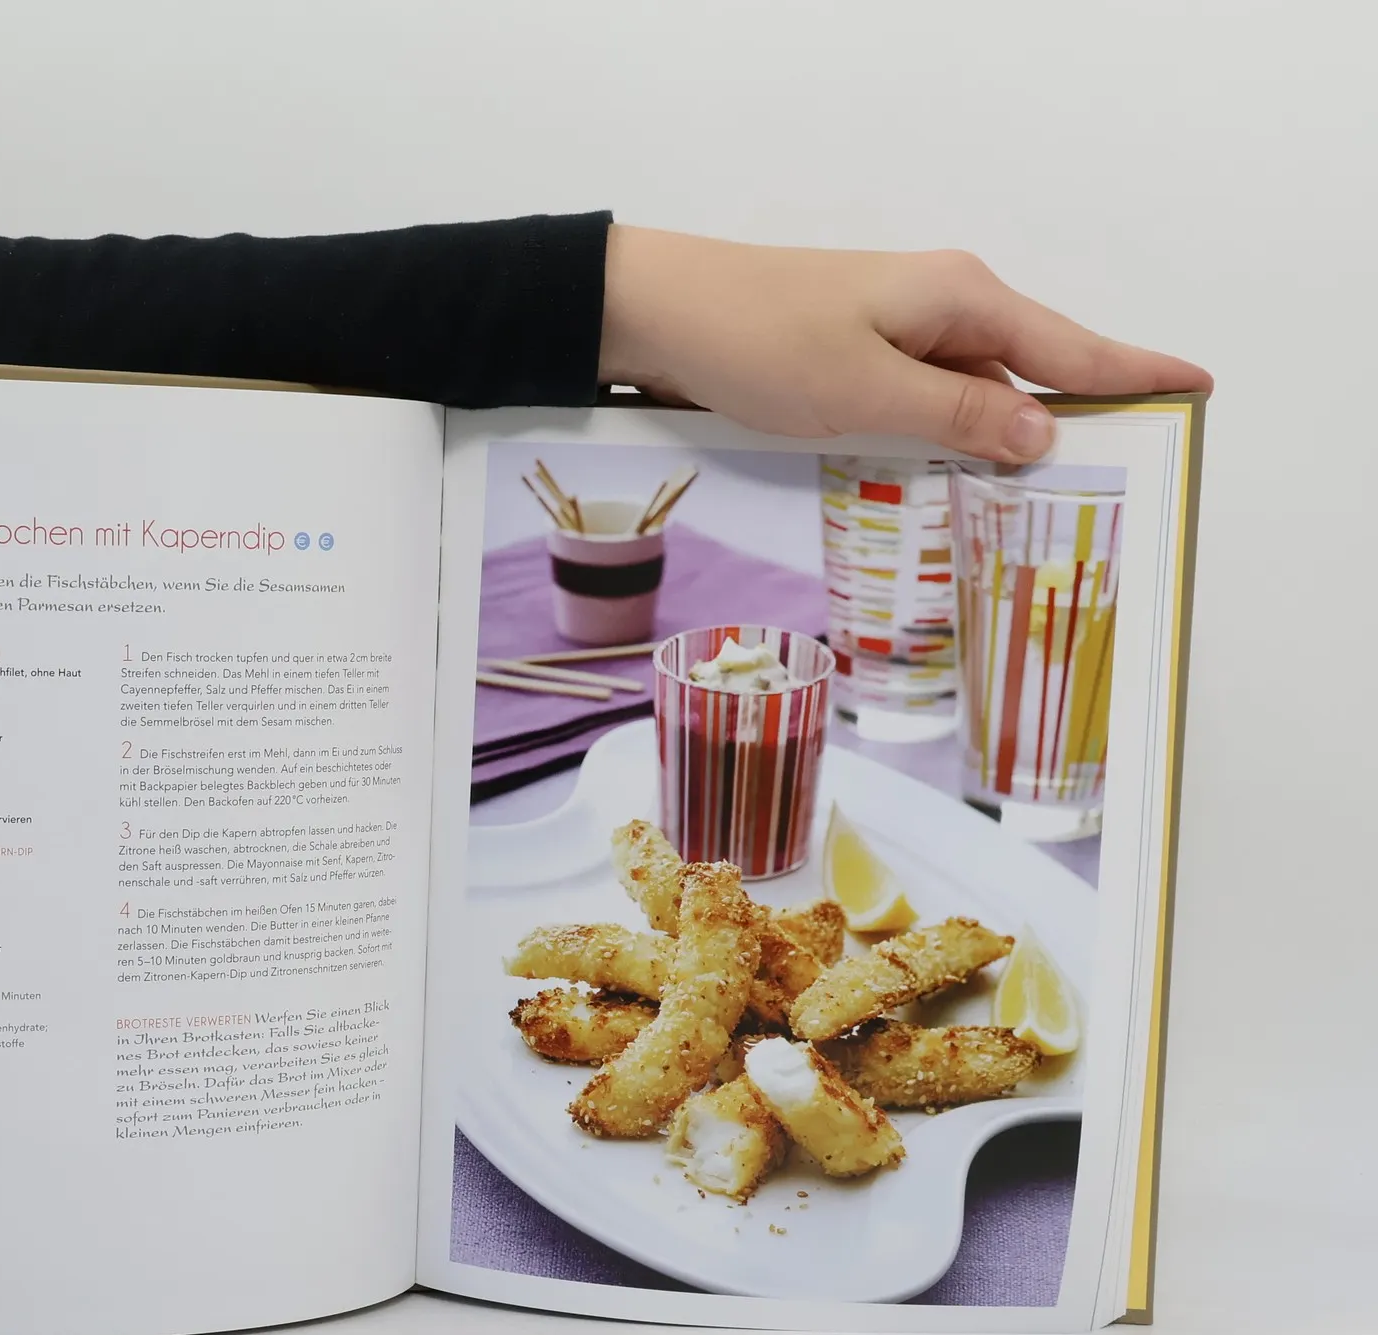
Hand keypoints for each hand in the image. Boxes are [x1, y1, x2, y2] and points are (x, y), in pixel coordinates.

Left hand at [598, 227, 1211, 461]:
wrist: (664, 314)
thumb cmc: (762, 341)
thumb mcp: (867, 391)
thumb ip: (958, 414)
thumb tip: (1041, 434)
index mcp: (960, 301)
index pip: (1070, 348)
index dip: (1134, 373)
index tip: (1197, 389)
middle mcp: (943, 308)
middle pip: (1031, 374)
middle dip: (1074, 426)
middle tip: (1123, 485)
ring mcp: (901, 333)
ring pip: (978, 396)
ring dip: (1004, 445)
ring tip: (1048, 507)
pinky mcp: (863, 359)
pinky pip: (932, 404)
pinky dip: (951, 442)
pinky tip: (959, 484)